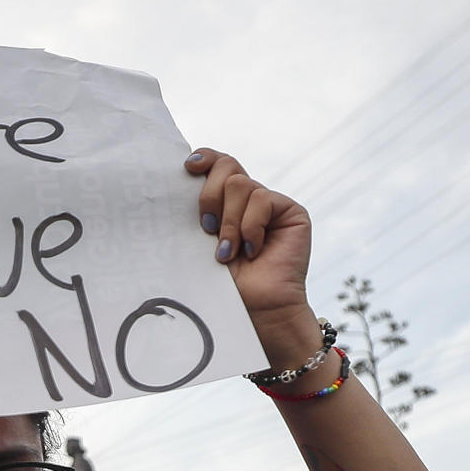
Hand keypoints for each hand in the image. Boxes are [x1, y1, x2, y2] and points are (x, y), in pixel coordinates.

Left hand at [184, 149, 316, 355]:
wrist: (254, 311)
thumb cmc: (221, 285)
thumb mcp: (199, 244)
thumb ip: (196, 212)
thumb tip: (178, 180)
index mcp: (224, 203)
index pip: (215, 164)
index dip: (204, 158)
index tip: (187, 167)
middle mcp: (247, 200)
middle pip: (226, 167)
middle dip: (209, 196)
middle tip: (205, 229)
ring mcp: (270, 205)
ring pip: (240, 184)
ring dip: (228, 222)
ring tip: (228, 253)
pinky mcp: (291, 212)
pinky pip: (262, 198)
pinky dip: (250, 226)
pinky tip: (252, 250)